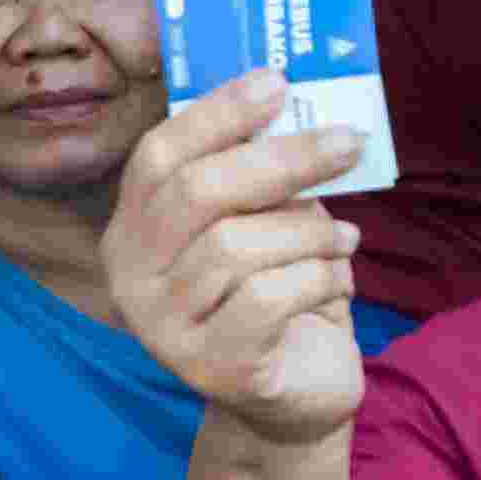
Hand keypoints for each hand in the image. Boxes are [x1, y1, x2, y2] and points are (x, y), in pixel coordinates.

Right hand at [105, 69, 367, 445]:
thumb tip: (302, 104)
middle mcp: (131, 278)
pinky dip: (320, 278)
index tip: (278, 81)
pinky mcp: (212, 368)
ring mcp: (164, 328)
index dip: (218, 113)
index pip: (159, 155)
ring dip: (312, 232)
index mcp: (132, 230)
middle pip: (200, 193)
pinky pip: (271, 298)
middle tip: (349, 143)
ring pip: (239, 246)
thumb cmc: (280, 294)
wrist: (294, 398)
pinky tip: (338, 281)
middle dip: (284, 160)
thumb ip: (260, 176)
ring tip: (343, 239)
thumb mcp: (262, 226)